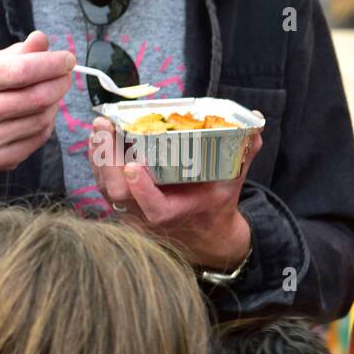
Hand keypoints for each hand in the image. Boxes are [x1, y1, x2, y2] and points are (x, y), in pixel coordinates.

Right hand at [0, 31, 73, 170]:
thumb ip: (18, 53)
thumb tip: (41, 39)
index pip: (22, 71)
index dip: (51, 64)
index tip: (68, 59)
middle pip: (37, 98)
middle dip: (59, 84)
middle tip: (66, 77)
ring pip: (42, 120)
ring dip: (54, 105)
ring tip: (51, 95)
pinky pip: (38, 139)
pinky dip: (48, 125)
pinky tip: (43, 115)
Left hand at [90, 114, 262, 268]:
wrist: (202, 230)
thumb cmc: (216, 202)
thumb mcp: (234, 180)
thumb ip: (243, 152)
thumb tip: (256, 123)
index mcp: (178, 213)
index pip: (154, 208)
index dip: (141, 190)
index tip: (132, 166)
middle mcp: (149, 215)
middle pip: (118, 195)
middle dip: (107, 161)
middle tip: (106, 127)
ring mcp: (132, 210)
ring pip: (105, 188)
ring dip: (98, 156)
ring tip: (101, 125)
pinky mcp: (121, 201)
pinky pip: (102, 182)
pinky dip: (97, 159)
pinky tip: (98, 136)